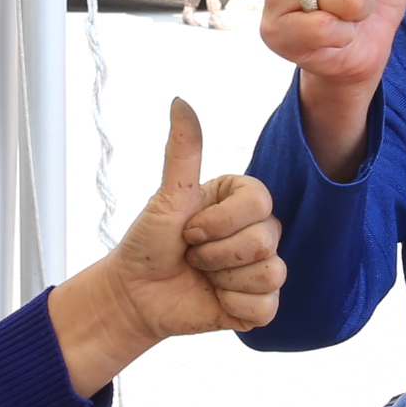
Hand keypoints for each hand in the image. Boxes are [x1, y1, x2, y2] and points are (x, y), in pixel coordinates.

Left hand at [47, 101, 286, 395]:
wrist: (135, 294)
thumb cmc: (148, 242)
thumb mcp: (167, 195)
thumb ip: (183, 150)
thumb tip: (180, 101)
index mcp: (241, 200)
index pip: (260, 202)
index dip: (220, 222)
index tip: (189, 229)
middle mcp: (257, 231)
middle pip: (267, 240)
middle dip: (216, 253)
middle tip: (192, 254)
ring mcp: (261, 268)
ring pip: (270, 273)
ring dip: (223, 279)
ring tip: (202, 275)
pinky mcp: (259, 304)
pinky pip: (267, 306)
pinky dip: (232, 305)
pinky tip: (214, 298)